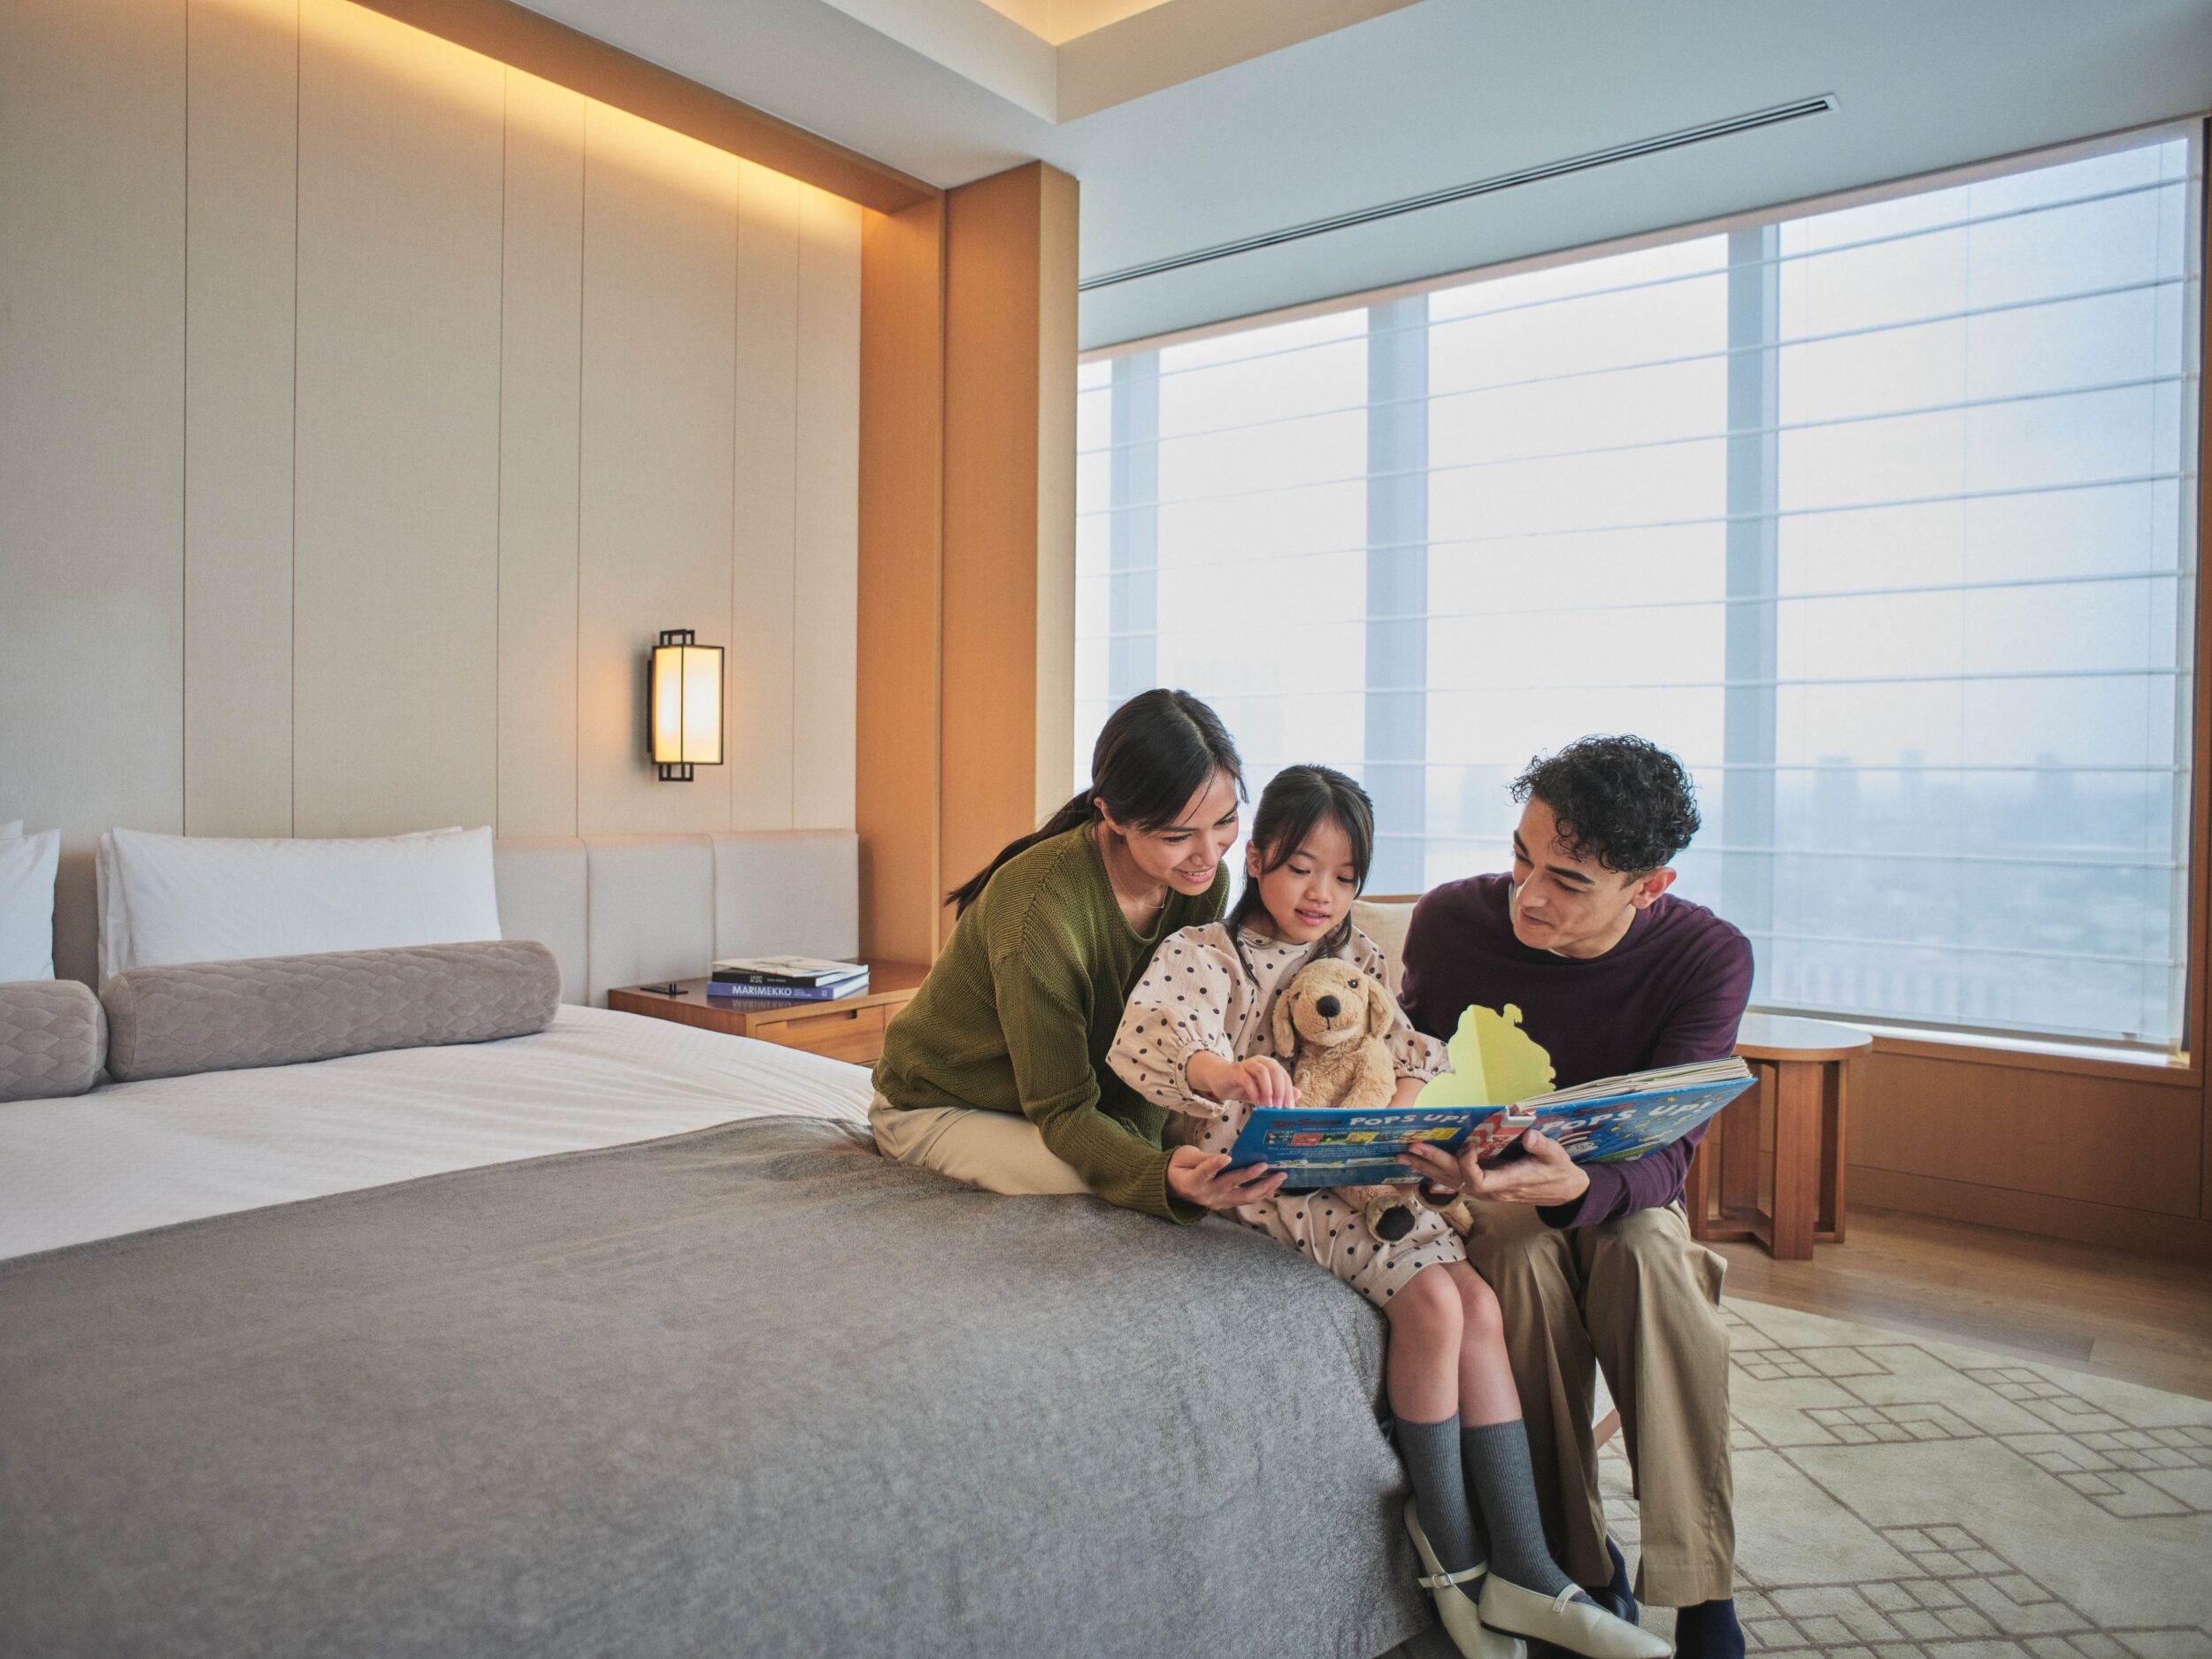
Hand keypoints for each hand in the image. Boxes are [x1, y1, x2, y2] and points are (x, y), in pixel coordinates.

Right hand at [1167, 1146, 1287, 1211]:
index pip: (1204, 1173)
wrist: (1174, 1187)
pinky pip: (1246, 1199)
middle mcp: (1206, 1196)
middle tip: (1266, 1164)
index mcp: (1191, 1183)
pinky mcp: (1226, 1204)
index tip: (1227, 1157)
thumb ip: (1204, 1158)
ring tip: (1280, 1176)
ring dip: (1264, 1187)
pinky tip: (1274, 1183)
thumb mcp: (1185, 1156)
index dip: (1215, 1165)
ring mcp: (1217, 1203)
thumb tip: (1226, 1158)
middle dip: (1250, 1175)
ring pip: (1244, 1197)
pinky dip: (1261, 1191)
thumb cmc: (1179, 1166)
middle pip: (1231, 1186)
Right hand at [1188, 1052, 1298, 1109]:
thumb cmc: (1244, 1086)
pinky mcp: (1235, 1072)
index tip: (1289, 1107)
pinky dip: (1254, 1092)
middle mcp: (1260, 1061)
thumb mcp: (1263, 1091)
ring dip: (1268, 1090)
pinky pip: (1247, 1080)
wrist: (1220, 1080)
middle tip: (1279, 1107)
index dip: (1288, 1091)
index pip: (1283, 1075)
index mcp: (1269, 1065)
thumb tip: (1298, 1094)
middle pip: (1275, 1070)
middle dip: (1279, 1090)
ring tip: (1268, 1105)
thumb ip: (1280, 1092)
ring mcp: (1247, 1065)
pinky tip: (1256, 1103)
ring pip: (1262, 1072)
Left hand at [1398, 1128, 1590, 1207]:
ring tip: (1403, 1157)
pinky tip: (1420, 1163)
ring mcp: (1484, 1192)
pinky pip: (1454, 1181)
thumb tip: (1529, 1135)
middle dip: (1431, 1162)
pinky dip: (1435, 1171)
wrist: (1562, 1191)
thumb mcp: (1556, 1156)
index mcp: (1507, 1183)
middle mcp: (1490, 1191)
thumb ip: (1542, 1146)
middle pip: (1454, 1179)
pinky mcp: (1482, 1187)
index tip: (1468, 1144)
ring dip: (1426, 1168)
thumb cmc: (1558, 1170)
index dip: (1466, 1163)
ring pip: (1449, 1182)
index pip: (1476, 1180)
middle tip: (1409, 1148)